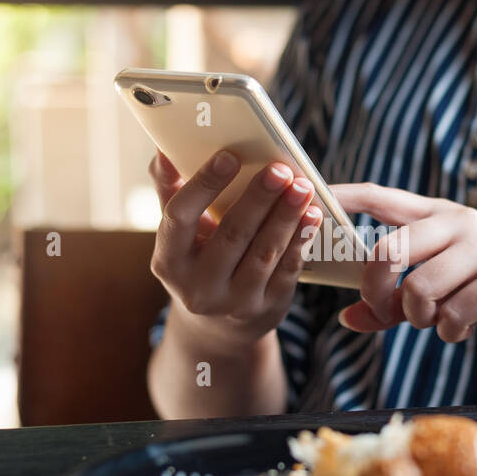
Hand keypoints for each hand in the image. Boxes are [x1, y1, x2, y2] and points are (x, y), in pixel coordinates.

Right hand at [149, 150, 321, 346]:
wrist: (217, 326)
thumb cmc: (197, 261)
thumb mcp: (179, 234)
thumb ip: (171, 190)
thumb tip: (163, 149)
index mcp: (168, 261)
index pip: (181, 217)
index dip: (204, 184)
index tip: (229, 155)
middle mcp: (197, 287)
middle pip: (232, 234)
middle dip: (259, 198)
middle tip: (279, 169)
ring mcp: (234, 302)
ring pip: (264, 253)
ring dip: (286, 217)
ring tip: (302, 187)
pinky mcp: (267, 308)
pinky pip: (287, 270)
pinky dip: (301, 240)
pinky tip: (313, 215)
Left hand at [331, 183, 476, 342]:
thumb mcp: (444, 290)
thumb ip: (396, 304)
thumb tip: (347, 319)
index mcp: (438, 216)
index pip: (380, 197)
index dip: (342, 197)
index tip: (309, 194)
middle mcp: (458, 224)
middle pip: (389, 250)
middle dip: (376, 289)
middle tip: (384, 309)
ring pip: (420, 290)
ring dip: (419, 318)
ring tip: (436, 320)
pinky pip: (455, 314)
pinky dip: (449, 331)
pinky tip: (462, 328)